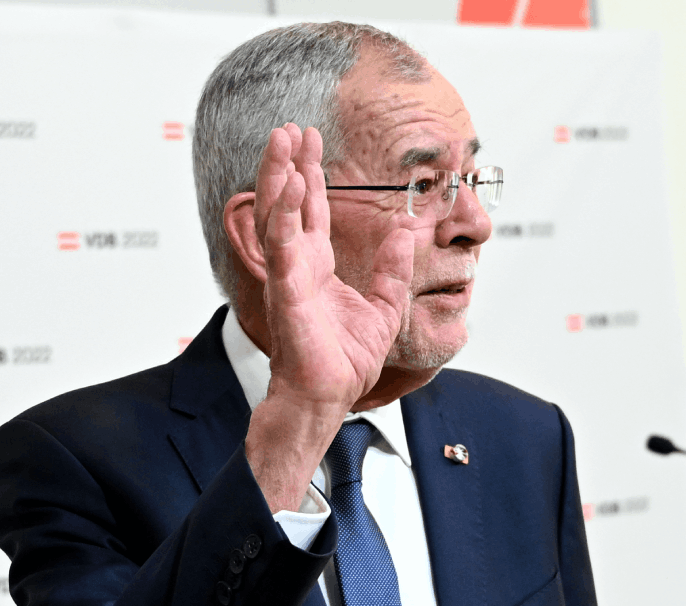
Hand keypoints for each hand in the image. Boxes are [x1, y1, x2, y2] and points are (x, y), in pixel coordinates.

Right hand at [254, 124, 413, 410]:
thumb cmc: (346, 361)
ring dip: (279, 177)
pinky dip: (286, 215)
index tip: (310, 143)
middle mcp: (298, 266)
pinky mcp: (288, 292)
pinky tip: (293, 186)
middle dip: (289, 164)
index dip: (310, 176)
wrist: (330, 396)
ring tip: (281, 140)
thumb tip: (408, 234)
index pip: (311, 212)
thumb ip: (393, 270)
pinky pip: (284, 247)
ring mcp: (289, 276)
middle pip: (289, 204)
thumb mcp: (384, 308)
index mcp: (316, 268)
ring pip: (278, 217)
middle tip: (289, 128)